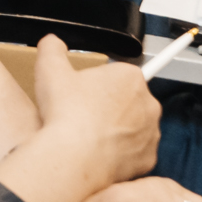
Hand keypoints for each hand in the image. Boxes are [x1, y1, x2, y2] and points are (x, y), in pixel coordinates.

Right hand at [31, 35, 161, 185]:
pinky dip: (120, 153)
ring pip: (134, 127)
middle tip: (82, 113)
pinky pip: (135, 152)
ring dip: (116, 130)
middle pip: (128, 100)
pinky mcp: (149, 158)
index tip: (82, 92)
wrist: (74, 157)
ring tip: (87, 136)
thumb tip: (53, 42)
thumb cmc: (65, 113)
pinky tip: (97, 153)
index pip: (117, 74)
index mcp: (130, 77)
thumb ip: (52, 47)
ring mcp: (152, 133)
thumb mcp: (49, 68)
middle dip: (110, 106)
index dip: (96, 83)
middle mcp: (149, 103)